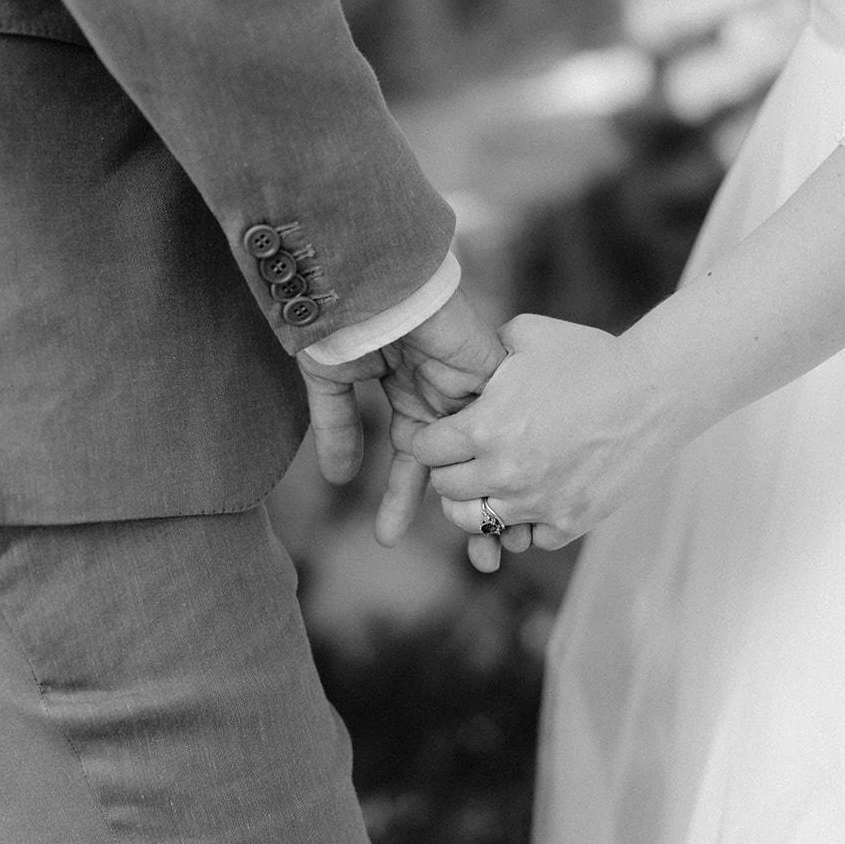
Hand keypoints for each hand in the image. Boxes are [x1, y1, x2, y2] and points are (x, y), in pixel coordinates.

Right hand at [297, 289, 533, 570]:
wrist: (361, 280)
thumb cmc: (341, 320)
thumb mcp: (333, 383)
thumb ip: (339, 428)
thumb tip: (341, 479)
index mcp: (410, 395)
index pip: (416, 461)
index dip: (403, 500)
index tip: (388, 538)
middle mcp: (445, 395)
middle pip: (464, 466)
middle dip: (469, 515)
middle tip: (480, 564)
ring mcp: (469, 385)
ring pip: (489, 454)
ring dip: (496, 501)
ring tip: (497, 551)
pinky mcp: (489, 372)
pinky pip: (504, 424)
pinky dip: (505, 466)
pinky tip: (510, 504)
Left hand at [412, 313, 668, 548]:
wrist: (658, 391)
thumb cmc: (593, 357)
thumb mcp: (528, 335)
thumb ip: (483, 350)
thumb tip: (460, 357)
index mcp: (484, 428)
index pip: (426, 450)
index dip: (433, 438)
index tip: (446, 432)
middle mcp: (503, 472)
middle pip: (445, 490)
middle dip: (451, 470)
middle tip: (469, 456)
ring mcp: (536, 503)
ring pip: (475, 524)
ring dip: (480, 502)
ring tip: (495, 482)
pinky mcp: (569, 523)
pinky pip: (527, 539)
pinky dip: (526, 523)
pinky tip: (536, 494)